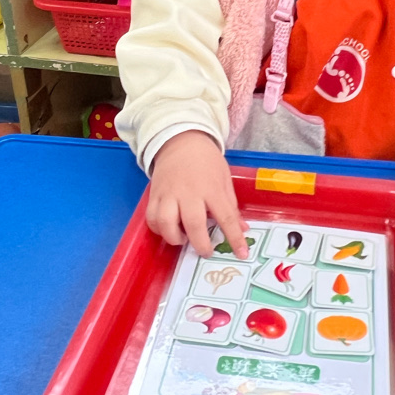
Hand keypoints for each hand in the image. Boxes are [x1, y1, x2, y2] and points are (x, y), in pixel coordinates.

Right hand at [148, 130, 248, 257]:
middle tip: (207, 251)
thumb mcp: (225, 179)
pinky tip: (169, 229)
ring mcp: (169, 194)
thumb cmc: (206, 161)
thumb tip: (243, 228)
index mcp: (212, 188)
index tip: (242, 253)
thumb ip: (231, 205)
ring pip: (166, 223)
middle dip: (201, 244)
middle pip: (193, 223)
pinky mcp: (154, 195)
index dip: (235, 238)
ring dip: (175, 238)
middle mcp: (189, 192)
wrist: (180, 140)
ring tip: (184, 239)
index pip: (226, 217)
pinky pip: (152, 218)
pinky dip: (159, 229)